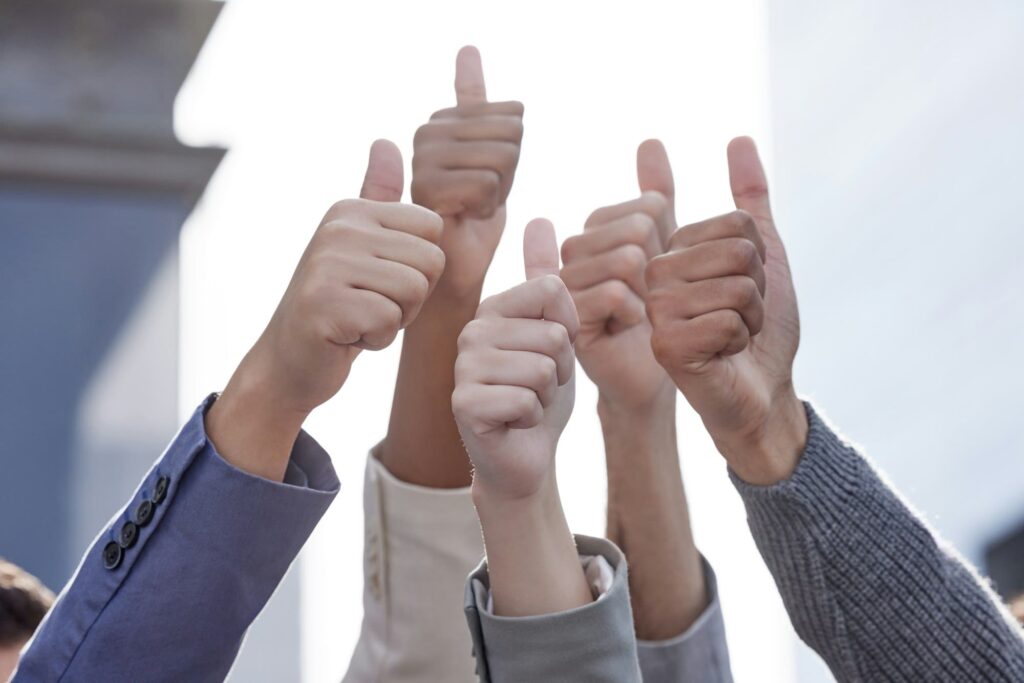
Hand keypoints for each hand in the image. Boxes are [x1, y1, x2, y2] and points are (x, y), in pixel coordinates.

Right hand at [207, 140, 444, 479]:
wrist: (290, 363)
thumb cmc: (338, 306)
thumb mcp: (360, 247)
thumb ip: (377, 198)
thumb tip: (386, 141)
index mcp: (351, 210)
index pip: (433, 229)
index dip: (421, 267)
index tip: (382, 281)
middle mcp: (338, 229)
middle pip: (430, 261)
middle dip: (412, 298)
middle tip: (371, 305)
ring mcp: (327, 265)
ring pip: (414, 291)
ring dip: (396, 319)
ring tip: (360, 319)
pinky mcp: (324, 305)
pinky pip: (390, 320)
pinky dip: (377, 339)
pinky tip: (348, 337)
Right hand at [411, 46, 523, 297]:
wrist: (451, 275)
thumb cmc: (472, 222)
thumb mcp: (488, 163)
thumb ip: (479, 112)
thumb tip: (468, 50)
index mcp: (439, 126)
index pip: (508, 116)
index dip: (511, 158)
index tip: (485, 186)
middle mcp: (423, 137)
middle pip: (508, 135)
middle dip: (508, 177)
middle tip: (478, 205)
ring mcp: (422, 160)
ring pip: (500, 160)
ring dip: (496, 198)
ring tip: (469, 214)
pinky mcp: (424, 190)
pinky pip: (485, 184)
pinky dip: (486, 212)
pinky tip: (462, 224)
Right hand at [452, 219, 578, 500]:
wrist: (525, 455)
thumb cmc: (541, 393)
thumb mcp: (555, 332)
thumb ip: (547, 281)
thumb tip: (540, 218)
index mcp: (494, 307)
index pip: (555, 291)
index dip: (570, 330)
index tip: (551, 351)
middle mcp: (472, 330)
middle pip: (554, 334)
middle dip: (561, 369)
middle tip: (538, 386)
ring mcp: (463, 366)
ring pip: (544, 368)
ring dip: (548, 395)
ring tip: (527, 401)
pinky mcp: (464, 404)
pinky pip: (526, 399)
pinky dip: (532, 418)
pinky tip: (514, 423)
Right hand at [561, 139, 676, 409]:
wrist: (654, 384)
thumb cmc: (668, 319)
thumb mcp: (666, 249)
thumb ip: (657, 196)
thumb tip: (650, 141)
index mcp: (595, 233)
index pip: (647, 207)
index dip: (670, 242)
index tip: (662, 276)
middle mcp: (573, 253)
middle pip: (636, 228)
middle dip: (663, 268)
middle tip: (654, 301)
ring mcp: (565, 286)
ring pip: (627, 258)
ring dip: (653, 295)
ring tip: (642, 317)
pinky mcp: (567, 318)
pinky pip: (614, 291)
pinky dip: (636, 313)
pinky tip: (630, 329)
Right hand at [645, 137, 805, 484]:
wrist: (760, 390)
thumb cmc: (758, 327)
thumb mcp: (760, 255)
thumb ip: (748, 199)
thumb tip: (739, 139)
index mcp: (665, 247)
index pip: (734, 223)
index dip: (754, 256)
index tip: (736, 286)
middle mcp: (650, 274)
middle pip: (735, 251)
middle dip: (755, 289)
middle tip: (736, 316)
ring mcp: (653, 310)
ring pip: (735, 286)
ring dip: (751, 317)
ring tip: (729, 336)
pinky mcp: (663, 344)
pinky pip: (726, 322)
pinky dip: (739, 342)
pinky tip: (720, 357)